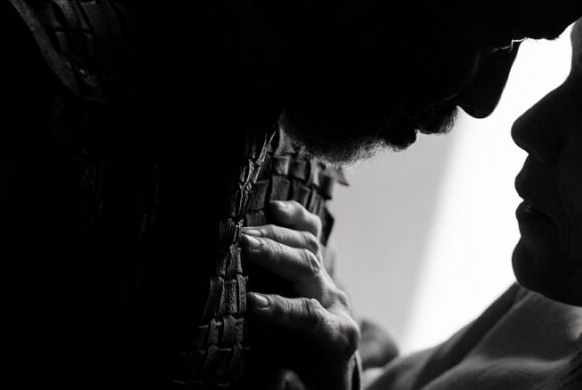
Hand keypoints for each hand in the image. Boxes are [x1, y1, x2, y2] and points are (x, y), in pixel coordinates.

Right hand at [243, 200, 360, 388]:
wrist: (329, 365)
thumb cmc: (303, 372)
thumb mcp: (293, 374)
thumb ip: (278, 364)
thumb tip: (254, 355)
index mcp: (336, 335)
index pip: (311, 315)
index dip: (283, 308)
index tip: (253, 302)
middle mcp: (338, 303)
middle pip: (310, 270)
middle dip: (277, 256)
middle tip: (244, 247)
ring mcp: (332, 281)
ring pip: (310, 248)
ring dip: (276, 237)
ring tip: (245, 234)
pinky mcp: (323, 266)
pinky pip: (315, 234)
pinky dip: (296, 218)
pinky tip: (275, 208)